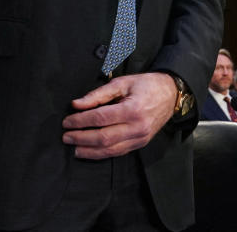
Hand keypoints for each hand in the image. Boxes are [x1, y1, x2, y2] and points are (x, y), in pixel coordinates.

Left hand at [61, 72, 176, 159]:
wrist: (171, 95)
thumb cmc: (146, 85)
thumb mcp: (122, 82)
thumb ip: (98, 94)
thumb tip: (76, 104)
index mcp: (132, 109)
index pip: (100, 118)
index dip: (80, 121)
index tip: (67, 121)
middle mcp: (137, 127)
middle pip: (103, 138)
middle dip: (81, 138)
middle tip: (65, 136)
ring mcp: (140, 138)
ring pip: (109, 150)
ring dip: (89, 151)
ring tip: (74, 147)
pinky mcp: (140, 144)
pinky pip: (118, 153)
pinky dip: (101, 154)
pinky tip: (89, 151)